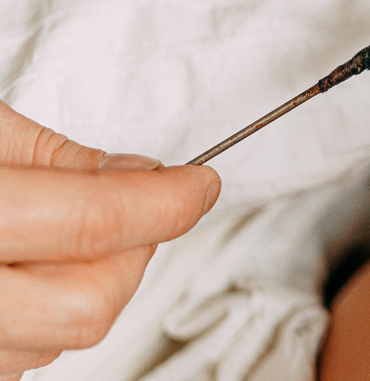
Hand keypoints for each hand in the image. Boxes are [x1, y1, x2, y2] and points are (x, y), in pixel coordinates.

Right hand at [0, 101, 219, 379]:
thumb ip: (52, 155)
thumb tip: (133, 173)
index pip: (95, 223)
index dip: (167, 201)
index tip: (200, 184)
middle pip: (93, 300)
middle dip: (135, 249)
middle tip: (136, 203)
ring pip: (65, 338)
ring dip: (94, 282)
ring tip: (68, 232)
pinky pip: (27, 355)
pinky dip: (50, 313)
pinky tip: (33, 270)